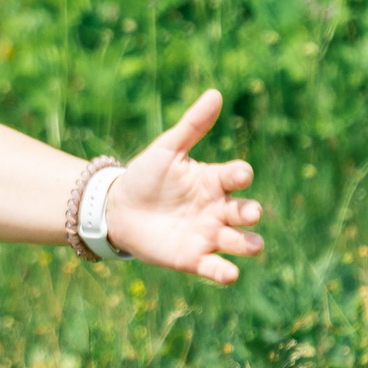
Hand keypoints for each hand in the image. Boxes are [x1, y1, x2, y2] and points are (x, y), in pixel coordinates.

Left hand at [104, 89, 264, 284]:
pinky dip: (226, 272)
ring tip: (249, 245)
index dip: (240, 175)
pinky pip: (217, 268)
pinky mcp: (194, 259)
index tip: (238, 174)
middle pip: (247, 213)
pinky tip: (229, 273)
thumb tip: (216, 94)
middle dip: (251, 213)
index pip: (237, 176)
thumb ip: (192, 126)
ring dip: (248, 244)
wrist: (115, 209)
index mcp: (215, 181)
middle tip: (247, 212)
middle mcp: (218, 209)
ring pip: (241, 242)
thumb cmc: (145, 176)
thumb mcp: (166, 149)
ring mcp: (209, 235)